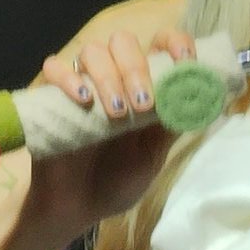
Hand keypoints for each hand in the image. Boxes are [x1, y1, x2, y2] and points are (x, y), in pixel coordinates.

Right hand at [29, 24, 196, 232]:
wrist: (78, 207)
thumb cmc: (118, 180)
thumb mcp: (153, 155)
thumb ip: (170, 125)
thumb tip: (199, 98)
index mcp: (143, 85)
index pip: (159, 44)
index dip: (175, 43)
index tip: (185, 62)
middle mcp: (113, 77)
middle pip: (123, 42)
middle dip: (137, 68)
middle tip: (143, 105)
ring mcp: (81, 83)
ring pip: (92, 51)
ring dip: (108, 76)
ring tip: (117, 113)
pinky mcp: (50, 96)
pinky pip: (53, 68)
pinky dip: (69, 77)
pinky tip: (83, 100)